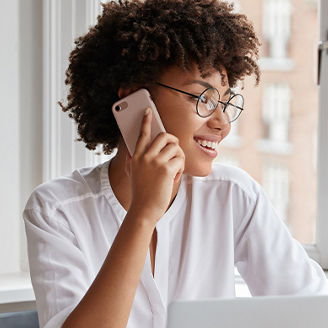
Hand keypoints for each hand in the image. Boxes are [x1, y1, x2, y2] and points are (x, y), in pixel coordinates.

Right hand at [125, 108, 184, 222]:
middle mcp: (145, 156)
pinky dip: (180, 169)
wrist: (143, 209)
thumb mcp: (134, 173)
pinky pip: (180, 160)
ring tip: (174, 169)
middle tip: (175, 149)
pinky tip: (174, 178)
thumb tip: (135, 150)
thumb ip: (134, 160)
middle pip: (165, 136)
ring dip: (179, 158)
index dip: (146, 121)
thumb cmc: (141, 193)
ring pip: (176, 148)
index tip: (149, 111)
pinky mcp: (166, 169)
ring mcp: (155, 162)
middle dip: (174, 141)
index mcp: (136, 156)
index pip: (142, 134)